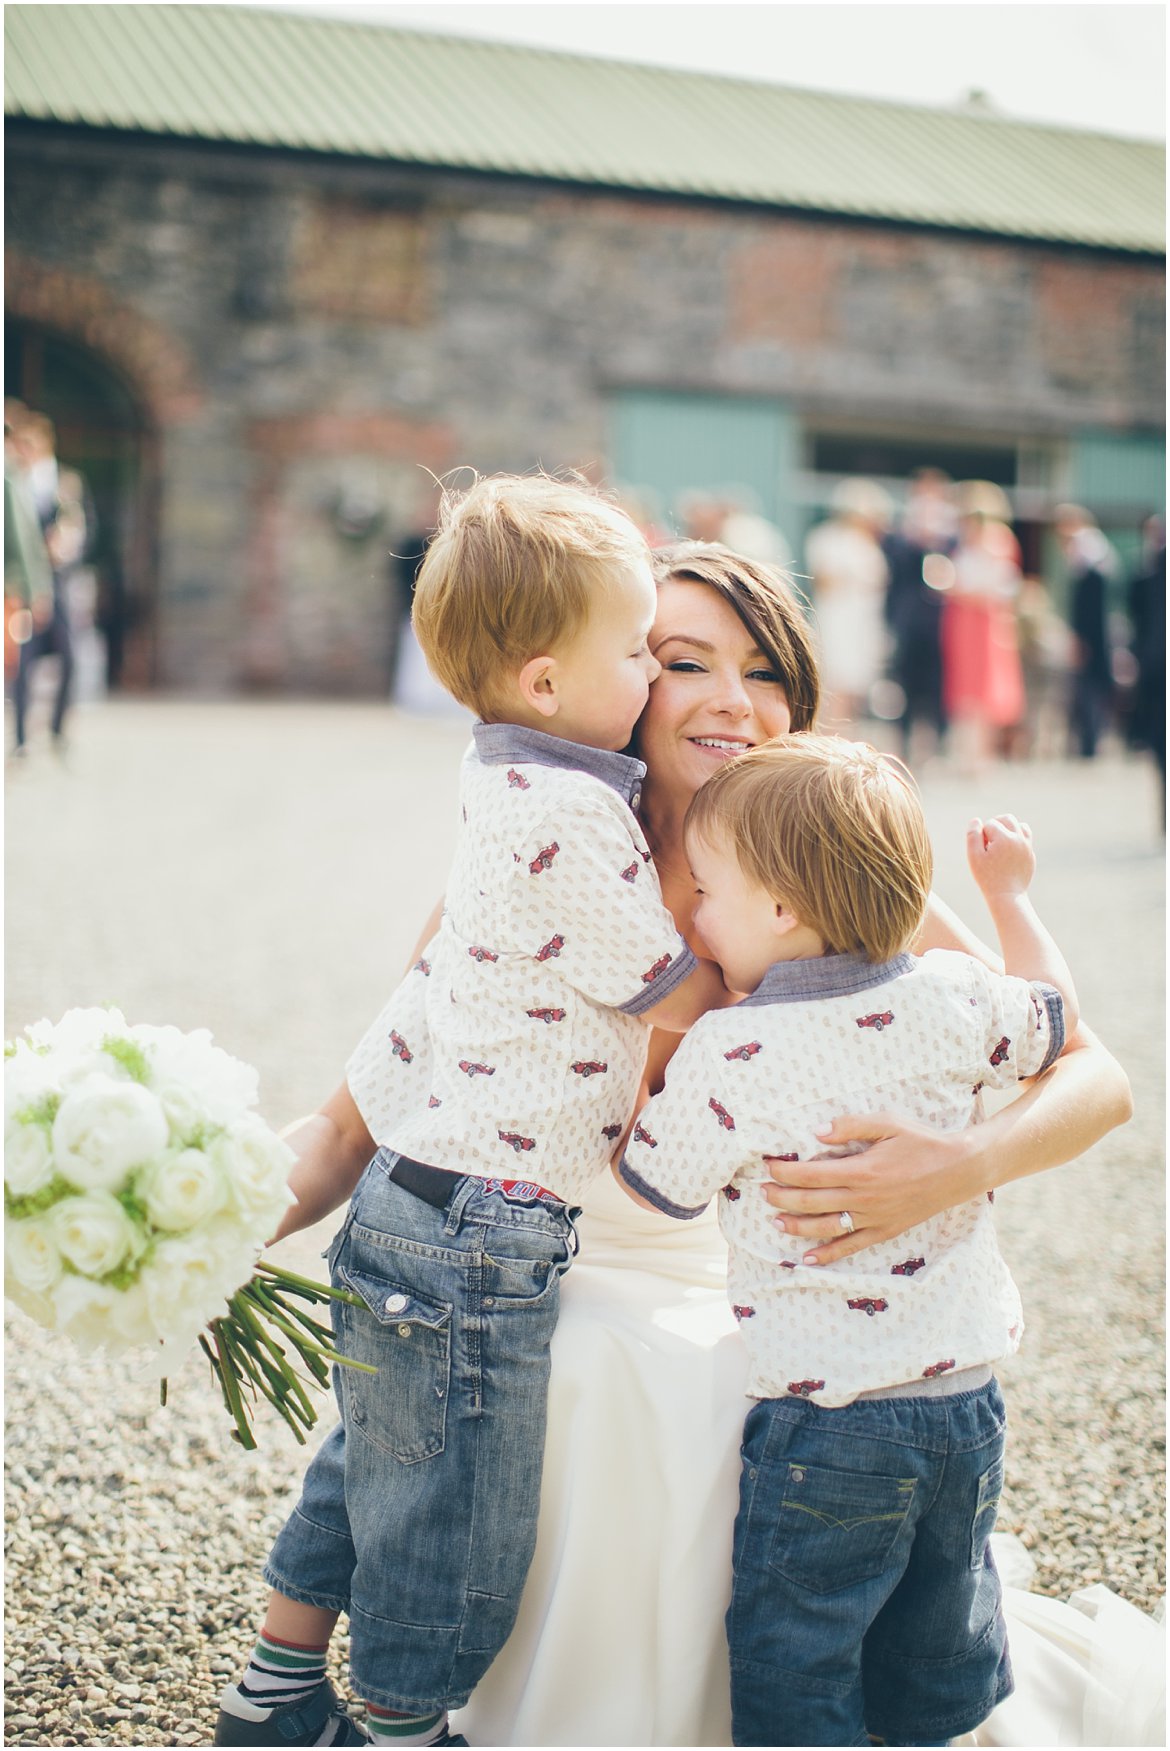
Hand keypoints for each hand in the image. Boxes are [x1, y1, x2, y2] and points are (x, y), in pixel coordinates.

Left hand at [762, 1114, 981, 1265]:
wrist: (958, 1170)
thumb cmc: (922, 1142)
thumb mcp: (888, 1123)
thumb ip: (850, 1126)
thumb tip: (817, 1132)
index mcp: (861, 1170)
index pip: (810, 1174)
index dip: (784, 1172)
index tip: (768, 1166)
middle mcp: (863, 1198)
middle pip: (811, 1202)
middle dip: (781, 1197)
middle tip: (761, 1191)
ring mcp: (873, 1218)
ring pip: (825, 1227)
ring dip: (796, 1224)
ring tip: (775, 1219)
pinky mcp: (884, 1231)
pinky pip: (851, 1246)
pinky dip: (827, 1254)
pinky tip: (807, 1257)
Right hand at [966, 814, 1034, 901]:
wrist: (1007, 896)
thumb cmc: (987, 877)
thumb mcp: (974, 856)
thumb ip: (973, 835)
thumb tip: (976, 820)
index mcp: (1004, 837)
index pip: (990, 824)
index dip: (982, 836)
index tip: (982, 851)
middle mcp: (1018, 838)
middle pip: (1007, 819)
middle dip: (995, 825)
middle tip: (988, 840)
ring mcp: (1027, 847)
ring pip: (1020, 826)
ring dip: (1008, 829)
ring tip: (999, 843)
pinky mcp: (1030, 855)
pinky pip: (1026, 839)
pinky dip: (1016, 840)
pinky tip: (1007, 852)